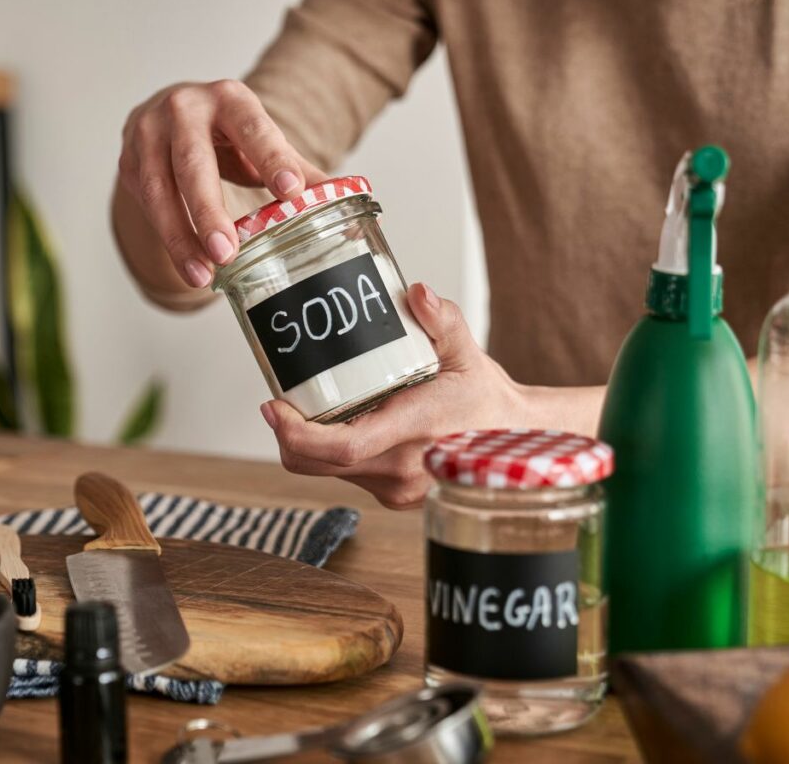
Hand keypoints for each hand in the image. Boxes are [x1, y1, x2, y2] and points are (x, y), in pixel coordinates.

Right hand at [118, 80, 326, 288]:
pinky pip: (146, 205)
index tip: (291, 192)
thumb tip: (355, 207)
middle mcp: (183, 108)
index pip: (253, 129)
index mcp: (230, 99)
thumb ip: (301, 173)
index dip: (272, 159)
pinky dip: (167, 238)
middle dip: (208, 210)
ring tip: (203, 275)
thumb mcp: (265, 142)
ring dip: (180, 237)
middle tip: (226, 253)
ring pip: (160, 190)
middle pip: (193, 162)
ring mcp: (147, 133)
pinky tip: (186, 266)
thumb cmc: (231, 134)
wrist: (176, 115)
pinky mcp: (129, 161)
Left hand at [261, 284, 584, 509]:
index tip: (274, 408)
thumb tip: (416, 293)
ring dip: (310, 445)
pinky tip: (338, 425)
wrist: (514, 440)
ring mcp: (398, 489)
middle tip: (278, 403)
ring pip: (330, 472)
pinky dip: (333, 453)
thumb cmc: (487, 398)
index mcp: (416, 431)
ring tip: (306, 409)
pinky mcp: (393, 496)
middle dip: (290, 436)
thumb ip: (442, 319)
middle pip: (321, 463)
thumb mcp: (467, 350)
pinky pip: (347, 475)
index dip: (297, 433)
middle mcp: (403, 470)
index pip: (343, 445)